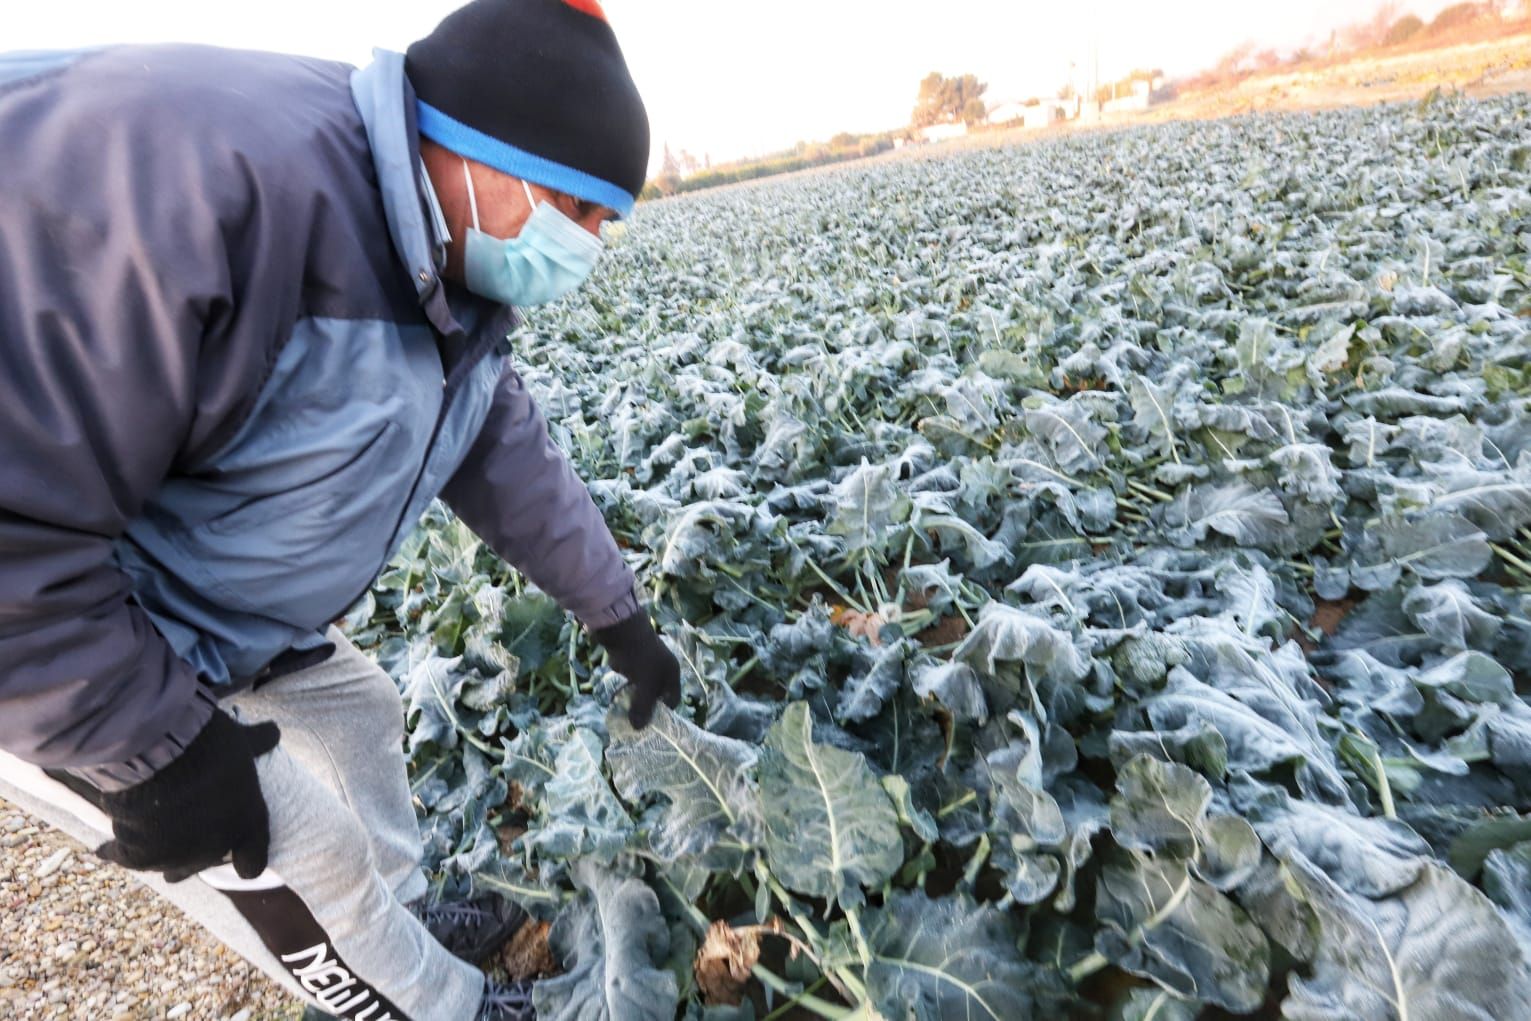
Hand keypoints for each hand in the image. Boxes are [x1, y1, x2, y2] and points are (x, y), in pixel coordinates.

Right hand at [92, 709, 280, 881]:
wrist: (161, 755)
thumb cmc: (210, 746)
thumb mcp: (240, 741)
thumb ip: (256, 742)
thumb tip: (273, 731)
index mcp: (247, 826)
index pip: (253, 862)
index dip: (247, 860)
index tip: (242, 862)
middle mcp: (213, 849)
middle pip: (201, 864)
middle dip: (193, 856)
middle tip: (183, 840)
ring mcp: (174, 855)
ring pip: (163, 862)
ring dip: (157, 850)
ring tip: (147, 837)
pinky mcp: (137, 854)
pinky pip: (124, 856)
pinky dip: (113, 851)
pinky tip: (104, 849)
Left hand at [593, 612, 680, 728]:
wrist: (620, 627)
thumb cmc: (639, 656)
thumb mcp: (644, 685)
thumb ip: (643, 707)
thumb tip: (638, 728)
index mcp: (671, 673)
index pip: (673, 699)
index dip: (663, 712)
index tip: (650, 724)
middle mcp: (661, 668)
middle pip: (656, 694)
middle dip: (645, 707)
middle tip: (634, 721)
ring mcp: (645, 663)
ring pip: (641, 687)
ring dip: (633, 697)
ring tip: (622, 711)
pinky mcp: (631, 659)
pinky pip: (630, 678)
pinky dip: (624, 686)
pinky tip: (614, 695)